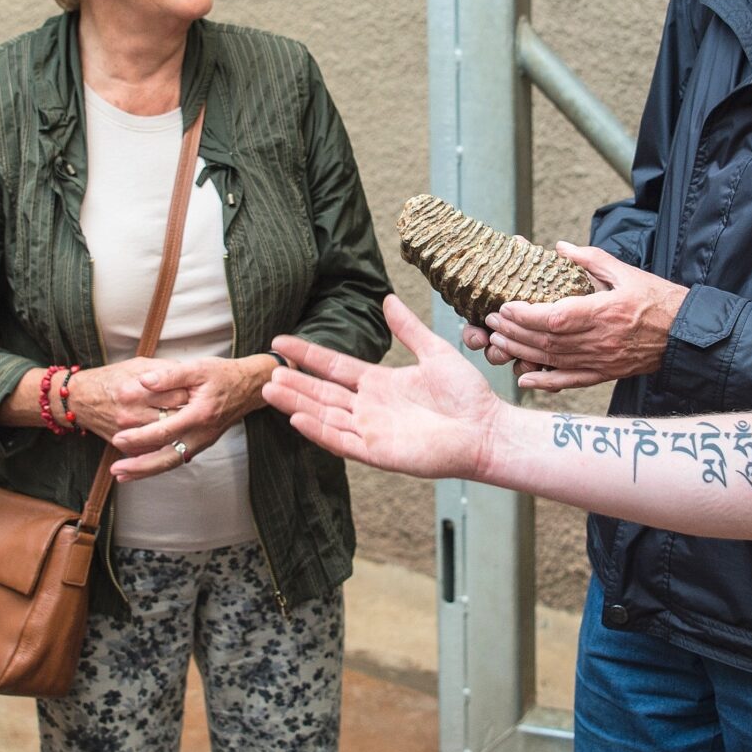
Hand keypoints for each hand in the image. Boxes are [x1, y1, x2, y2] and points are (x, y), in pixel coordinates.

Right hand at [56, 363, 194, 441]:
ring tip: (189, 421)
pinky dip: (165, 443)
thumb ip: (164, 369)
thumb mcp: (137, 365)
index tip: (199, 391)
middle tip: (199, 408)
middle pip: (174, 417)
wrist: (80, 399)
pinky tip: (174, 436)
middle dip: (189, 412)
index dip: (192, 393)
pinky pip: (152, 449)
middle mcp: (131, 413)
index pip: (177, 394)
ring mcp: (127, 431)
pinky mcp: (123, 444)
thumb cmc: (111, 378)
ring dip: (180, 429)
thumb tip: (188, 373)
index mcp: (136, 389)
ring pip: (165, 436)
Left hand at [108, 353, 276, 480]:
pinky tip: (141, 466)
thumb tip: (143, 381)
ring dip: (146, 471)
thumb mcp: (198, 367)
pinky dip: (158, 465)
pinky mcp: (201, 444)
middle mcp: (201, 434)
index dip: (140, 437)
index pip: (165, 431)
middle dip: (140, 466)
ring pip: (172, 463)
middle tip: (117, 470)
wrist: (249, 387)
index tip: (118, 439)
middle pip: (167, 458)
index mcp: (199, 415)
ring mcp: (202, 442)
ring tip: (123, 475)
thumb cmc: (223, 375)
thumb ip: (170, 375)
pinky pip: (177, 458)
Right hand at [266, 295, 506, 481]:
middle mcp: (369, 407)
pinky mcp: (378, 452)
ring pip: (324, 415)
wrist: (486, 428)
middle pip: (322, 392)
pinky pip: (341, 441)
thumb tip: (388, 299)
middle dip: (294, 381)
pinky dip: (318, 430)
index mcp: (379, 384)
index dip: (307, 354)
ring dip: (297, 403)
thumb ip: (408, 329)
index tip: (279, 341)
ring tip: (270, 388)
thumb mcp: (434, 352)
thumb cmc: (466, 395)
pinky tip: (296, 418)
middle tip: (265, 370)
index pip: (333, 367)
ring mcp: (371, 431)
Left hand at [477, 242, 687, 391]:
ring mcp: (601, 361)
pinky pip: (570, 381)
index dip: (524, 315)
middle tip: (490, 322)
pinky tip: (524, 378)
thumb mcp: (625, 272)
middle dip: (513, 332)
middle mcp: (599, 340)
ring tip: (497, 342)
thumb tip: (560, 248)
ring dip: (520, 352)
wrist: (685, 334)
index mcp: (603, 312)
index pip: (553, 318)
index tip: (504, 306)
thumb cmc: (658, 299)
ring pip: (551, 360)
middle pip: (545, 341)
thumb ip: (590, 259)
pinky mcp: (605, 373)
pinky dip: (544, 382)